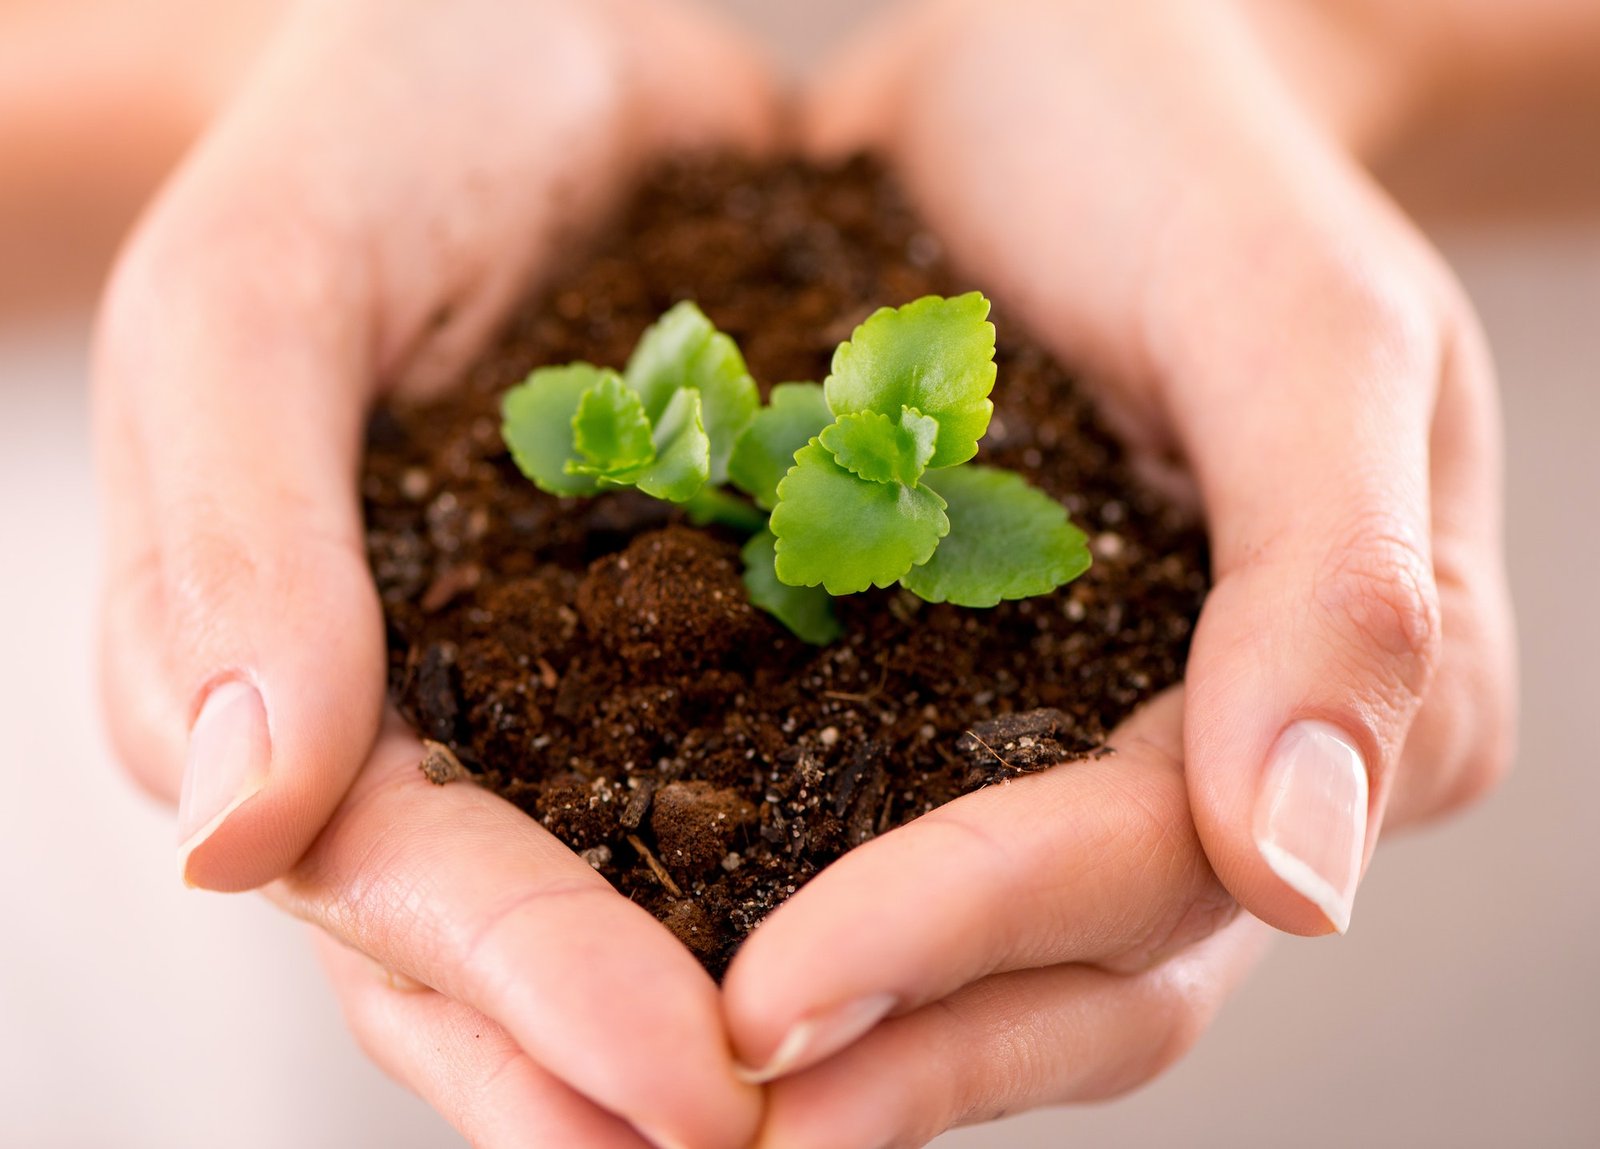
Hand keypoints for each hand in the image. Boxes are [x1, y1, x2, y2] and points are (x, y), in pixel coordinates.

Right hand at [93, 1, 773, 1142]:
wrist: (534, 48)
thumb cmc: (369, 148)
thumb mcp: (263, 300)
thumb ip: (230, 542)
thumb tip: (235, 828)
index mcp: (301, 682)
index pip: (400, 878)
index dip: (523, 987)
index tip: (677, 1078)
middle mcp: (443, 722)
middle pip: (513, 950)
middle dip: (628, 1057)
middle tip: (773, 1144)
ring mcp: (580, 689)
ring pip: (644, 899)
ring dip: (749, 1014)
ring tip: (869, 1102)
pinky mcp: (717, 626)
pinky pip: (772, 768)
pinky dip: (844, 852)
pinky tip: (947, 926)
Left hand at [723, 1, 1515, 1140]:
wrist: (1065, 74)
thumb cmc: (1190, 162)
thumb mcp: (1302, 323)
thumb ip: (1336, 583)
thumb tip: (1303, 881)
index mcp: (1351, 697)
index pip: (1154, 874)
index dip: (964, 941)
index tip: (766, 998)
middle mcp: (1219, 757)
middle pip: (1078, 973)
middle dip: (893, 1048)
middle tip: (697, 1111)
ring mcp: (1093, 737)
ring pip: (990, 959)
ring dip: (844, 1038)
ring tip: (658, 1095)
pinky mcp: (972, 690)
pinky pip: (891, 834)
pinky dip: (791, 903)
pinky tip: (654, 942)